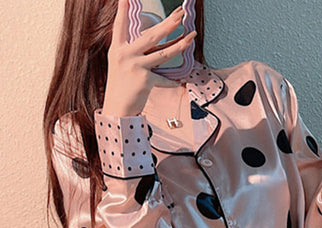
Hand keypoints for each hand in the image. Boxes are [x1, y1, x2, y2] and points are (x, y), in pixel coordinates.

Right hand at [103, 0, 196, 116]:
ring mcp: (135, 67)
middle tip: (180, 15)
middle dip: (168, 24)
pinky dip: (171, 82)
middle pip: (151, 36)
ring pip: (163, 54)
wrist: (116, 109)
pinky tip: (179, 82)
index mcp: (117, 49)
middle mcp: (125, 55)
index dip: (123, 10)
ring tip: (191, 37)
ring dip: (180, 46)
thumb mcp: (120, 64)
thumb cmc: (121, 86)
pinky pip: (163, 79)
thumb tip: (152, 38)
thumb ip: (133, 50)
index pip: (120, 25)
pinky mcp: (144, 81)